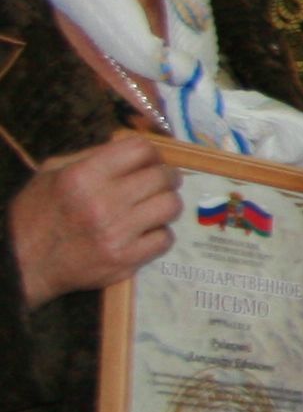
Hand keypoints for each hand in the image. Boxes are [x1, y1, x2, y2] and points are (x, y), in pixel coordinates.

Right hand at [9, 134, 180, 301]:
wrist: (23, 261)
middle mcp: (103, 202)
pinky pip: (164, 238)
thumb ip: (93, 156)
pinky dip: (158, 234)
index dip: (151, 154)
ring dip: (166, 205)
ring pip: (170, 206)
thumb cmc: (38, 211)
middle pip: (162, 177)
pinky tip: (144, 233)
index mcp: (84, 175)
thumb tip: (135, 150)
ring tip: (153, 207)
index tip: (150, 162)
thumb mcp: (53, 172)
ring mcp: (116, 233)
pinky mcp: (125, 259)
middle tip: (160, 184)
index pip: (141, 150)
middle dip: (165, 178)